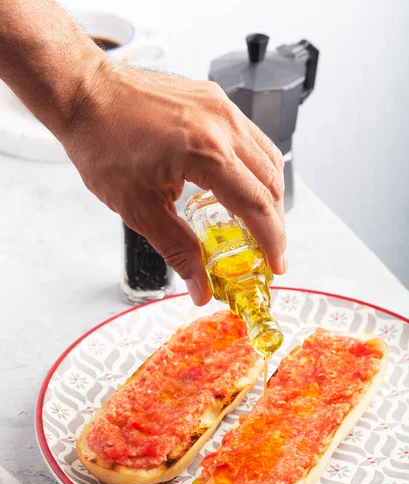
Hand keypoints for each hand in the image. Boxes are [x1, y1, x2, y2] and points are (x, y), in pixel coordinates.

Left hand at [61, 63, 285, 304]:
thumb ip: (177, 249)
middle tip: (267, 251)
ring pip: (268, 158)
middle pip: (271, 182)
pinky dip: (255, 168)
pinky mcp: (215, 100)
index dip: (272, 240)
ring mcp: (221, 107)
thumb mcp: (138, 208)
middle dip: (275, 223)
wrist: (84, 93)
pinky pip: (251, 138)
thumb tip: (199, 287)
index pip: (257, 205)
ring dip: (269, 196)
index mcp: (206, 152)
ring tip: (259, 225)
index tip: (276, 265)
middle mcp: (223, 124)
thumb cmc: (102, 143)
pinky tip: (242, 187)